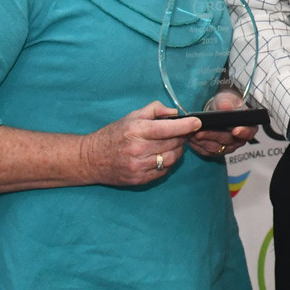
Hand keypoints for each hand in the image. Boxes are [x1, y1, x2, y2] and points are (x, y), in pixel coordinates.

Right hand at [79, 100, 200, 186]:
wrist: (91, 159)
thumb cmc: (113, 134)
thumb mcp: (132, 116)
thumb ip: (155, 110)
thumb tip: (175, 113)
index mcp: (137, 131)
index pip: (168, 128)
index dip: (186, 126)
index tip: (197, 122)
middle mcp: (139, 149)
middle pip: (173, 144)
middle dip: (182, 137)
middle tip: (184, 132)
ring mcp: (139, 167)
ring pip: (171, 159)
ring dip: (177, 151)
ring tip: (174, 144)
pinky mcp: (139, 180)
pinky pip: (163, 171)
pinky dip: (168, 163)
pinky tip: (163, 155)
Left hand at [190, 89, 258, 157]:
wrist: (217, 109)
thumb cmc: (226, 103)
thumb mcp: (227, 99)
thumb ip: (227, 103)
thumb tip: (226, 107)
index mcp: (248, 126)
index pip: (249, 132)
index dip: (243, 133)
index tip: (235, 131)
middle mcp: (239, 139)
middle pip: (228, 141)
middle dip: (213, 136)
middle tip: (201, 132)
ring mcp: (227, 147)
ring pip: (215, 148)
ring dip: (203, 141)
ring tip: (192, 134)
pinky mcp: (215, 151)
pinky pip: (206, 152)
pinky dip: (198, 146)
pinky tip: (191, 139)